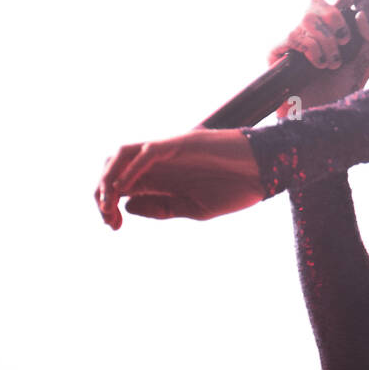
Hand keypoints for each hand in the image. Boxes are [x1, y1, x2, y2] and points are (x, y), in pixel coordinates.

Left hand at [96, 129, 264, 229]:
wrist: (267, 172)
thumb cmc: (237, 189)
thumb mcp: (194, 209)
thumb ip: (161, 208)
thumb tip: (127, 207)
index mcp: (162, 178)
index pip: (120, 184)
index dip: (108, 204)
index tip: (113, 226)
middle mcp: (160, 162)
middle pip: (114, 168)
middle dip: (101, 192)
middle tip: (108, 219)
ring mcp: (169, 151)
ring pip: (123, 154)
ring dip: (109, 177)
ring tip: (108, 201)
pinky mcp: (182, 143)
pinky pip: (147, 152)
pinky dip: (132, 168)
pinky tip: (127, 188)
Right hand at [268, 0, 368, 116]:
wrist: (319, 117)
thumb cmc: (339, 94)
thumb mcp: (362, 66)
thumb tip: (367, 17)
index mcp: (334, 34)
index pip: (340, 4)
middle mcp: (311, 33)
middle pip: (317, 2)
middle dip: (335, 18)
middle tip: (344, 41)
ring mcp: (293, 41)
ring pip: (307, 19)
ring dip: (326, 41)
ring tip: (331, 62)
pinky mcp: (276, 53)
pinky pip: (292, 36)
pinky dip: (310, 48)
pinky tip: (317, 64)